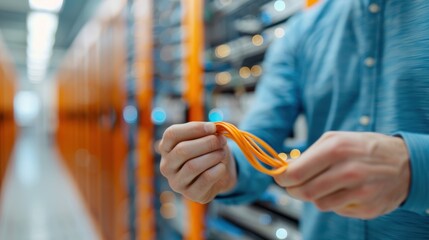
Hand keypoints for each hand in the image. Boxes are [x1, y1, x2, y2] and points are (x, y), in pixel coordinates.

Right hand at [159, 122, 236, 203]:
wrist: (218, 174)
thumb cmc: (208, 151)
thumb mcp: (205, 137)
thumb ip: (207, 132)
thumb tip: (213, 129)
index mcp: (166, 147)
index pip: (172, 134)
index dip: (194, 128)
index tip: (212, 127)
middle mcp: (166, 166)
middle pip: (182, 150)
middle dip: (207, 143)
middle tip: (222, 140)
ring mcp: (176, 182)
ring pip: (193, 166)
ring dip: (213, 156)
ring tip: (222, 152)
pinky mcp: (191, 194)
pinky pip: (205, 179)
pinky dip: (218, 170)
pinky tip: (221, 166)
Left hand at [274, 131, 409, 218]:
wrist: (404, 162)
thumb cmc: (362, 148)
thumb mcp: (336, 139)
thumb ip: (308, 154)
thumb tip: (283, 167)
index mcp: (336, 149)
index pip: (296, 173)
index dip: (282, 178)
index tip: (280, 177)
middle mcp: (348, 171)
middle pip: (304, 191)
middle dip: (293, 189)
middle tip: (294, 185)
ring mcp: (360, 191)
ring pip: (318, 204)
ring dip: (314, 196)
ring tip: (323, 185)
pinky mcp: (367, 207)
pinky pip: (336, 210)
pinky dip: (332, 202)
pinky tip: (342, 191)